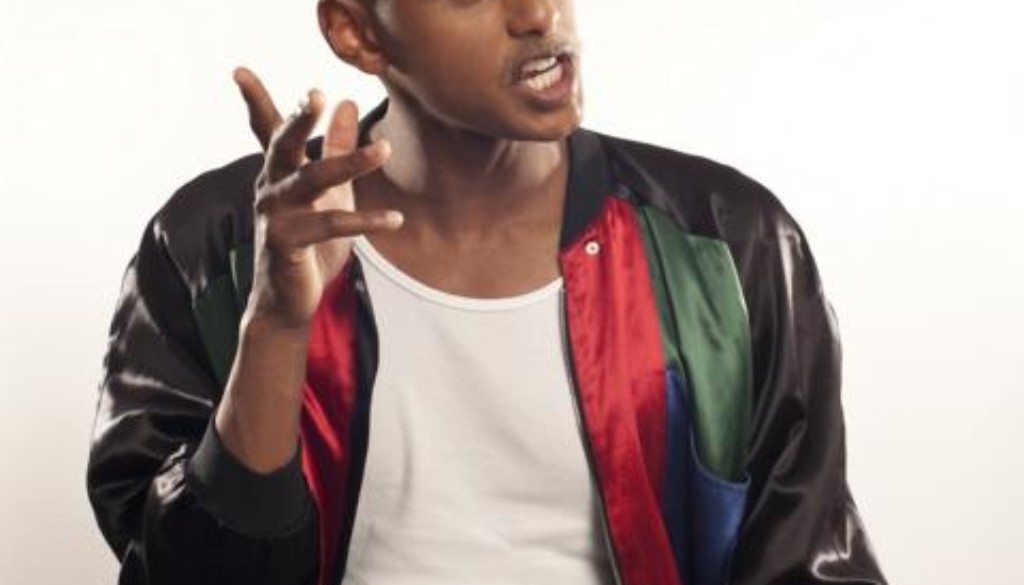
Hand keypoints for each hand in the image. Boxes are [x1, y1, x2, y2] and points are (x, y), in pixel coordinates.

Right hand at [234, 67, 401, 330]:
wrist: (289, 298)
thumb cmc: (308, 240)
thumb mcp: (329, 190)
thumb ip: (336, 148)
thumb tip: (345, 103)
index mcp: (279, 172)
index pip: (266, 130)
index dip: (254, 100)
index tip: (238, 70)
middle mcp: (270, 187)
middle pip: (282, 146)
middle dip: (299, 120)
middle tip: (316, 95)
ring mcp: (275, 215)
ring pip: (312, 181)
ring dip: (350, 164)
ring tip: (383, 150)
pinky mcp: (287, 242)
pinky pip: (330, 225)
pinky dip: (365, 222)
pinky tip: (395, 220)